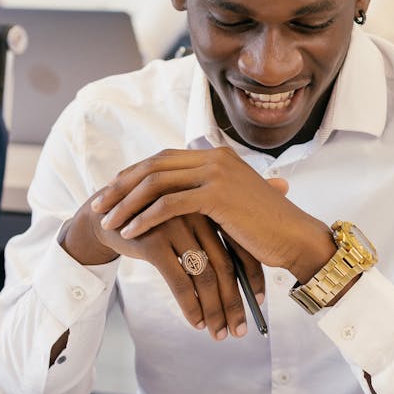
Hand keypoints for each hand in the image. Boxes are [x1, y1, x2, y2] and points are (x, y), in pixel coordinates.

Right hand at [61, 194, 265, 339]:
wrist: (108, 215)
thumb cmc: (156, 222)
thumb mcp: (189, 221)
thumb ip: (218, 232)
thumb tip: (249, 255)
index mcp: (211, 207)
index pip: (241, 247)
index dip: (252, 278)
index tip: (260, 304)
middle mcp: (197, 214)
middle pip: (224, 265)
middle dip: (235, 302)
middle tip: (240, 330)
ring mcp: (175, 226)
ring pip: (204, 276)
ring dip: (214, 310)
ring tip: (219, 333)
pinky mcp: (153, 242)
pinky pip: (179, 281)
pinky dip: (190, 306)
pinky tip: (195, 322)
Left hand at [90, 147, 335, 282]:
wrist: (295, 238)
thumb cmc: (266, 228)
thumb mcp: (233, 203)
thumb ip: (207, 194)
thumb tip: (182, 201)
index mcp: (215, 155)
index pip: (162, 158)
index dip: (132, 175)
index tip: (111, 193)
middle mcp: (213, 157)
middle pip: (152, 167)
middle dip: (120, 187)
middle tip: (98, 206)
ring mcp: (215, 173)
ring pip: (155, 184)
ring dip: (125, 204)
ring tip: (107, 223)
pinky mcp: (216, 195)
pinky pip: (168, 205)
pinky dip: (144, 218)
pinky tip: (129, 234)